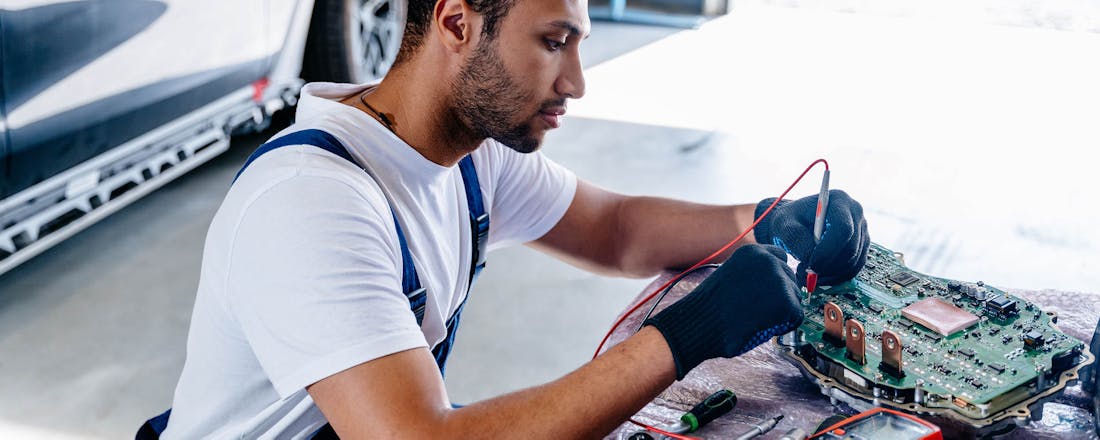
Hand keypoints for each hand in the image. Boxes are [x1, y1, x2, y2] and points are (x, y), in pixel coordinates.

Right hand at [644, 245, 802, 379]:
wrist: (699, 323)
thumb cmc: (709, 306)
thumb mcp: (730, 276)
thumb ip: (752, 273)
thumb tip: (775, 281)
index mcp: (752, 251)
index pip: (780, 258)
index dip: (776, 277)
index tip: (769, 291)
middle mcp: (768, 260)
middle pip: (790, 278)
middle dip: (780, 296)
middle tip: (758, 310)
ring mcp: (778, 280)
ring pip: (795, 298)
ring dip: (781, 311)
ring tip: (757, 317)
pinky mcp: (785, 302)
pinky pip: (796, 316)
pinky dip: (784, 326)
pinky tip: (763, 326)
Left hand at [753, 190, 868, 285]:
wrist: (796, 224)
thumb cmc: (789, 220)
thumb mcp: (785, 225)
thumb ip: (796, 239)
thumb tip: (811, 257)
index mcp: (840, 201)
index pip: (843, 229)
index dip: (828, 251)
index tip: (810, 265)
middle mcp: (856, 214)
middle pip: (851, 248)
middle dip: (828, 266)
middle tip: (806, 274)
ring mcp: (862, 231)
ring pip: (853, 261)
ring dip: (830, 274)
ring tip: (807, 275)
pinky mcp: (861, 247)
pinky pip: (854, 269)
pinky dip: (836, 277)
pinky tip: (818, 276)